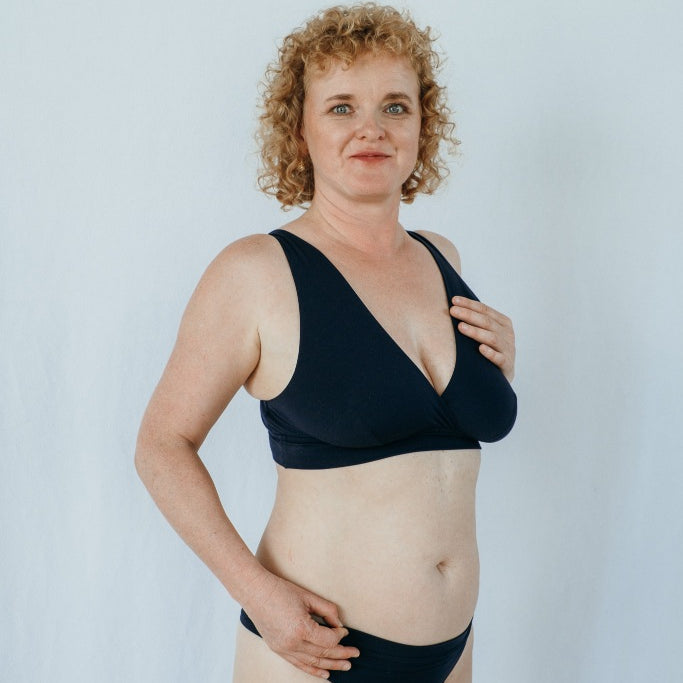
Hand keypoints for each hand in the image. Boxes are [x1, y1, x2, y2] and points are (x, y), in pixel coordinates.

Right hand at [242, 571, 359, 678]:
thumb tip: (339, 623)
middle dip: (341, 655)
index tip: (345, 630)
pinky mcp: (279, 650)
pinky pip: (299, 665)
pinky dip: (313, 670)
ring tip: (346, 666)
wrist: (256, 593)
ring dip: (331, 665)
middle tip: (355, 655)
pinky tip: (325, 673)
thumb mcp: (308, 597)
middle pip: (323, 653)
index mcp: (301, 628)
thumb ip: (327, 610)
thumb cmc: (282, 591)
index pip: (328, 640)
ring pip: (313, 662)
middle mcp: (292, 643)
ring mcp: (284, 649)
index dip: (340, 636)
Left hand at [450, 296, 515, 381]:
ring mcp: (508, 349)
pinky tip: (480, 349)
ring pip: (492, 338)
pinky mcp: (507, 364)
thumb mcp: (487, 333)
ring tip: (460, 327)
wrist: (503, 376)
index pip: (484, 310)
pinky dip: (490, 353)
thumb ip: (477, 321)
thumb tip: (454, 307)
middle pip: (487, 322)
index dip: (469, 304)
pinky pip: (499, 358)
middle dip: (469, 315)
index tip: (454, 300)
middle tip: (453, 311)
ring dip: (475, 332)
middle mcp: (507, 334)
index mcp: (503, 323)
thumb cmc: (491, 350)